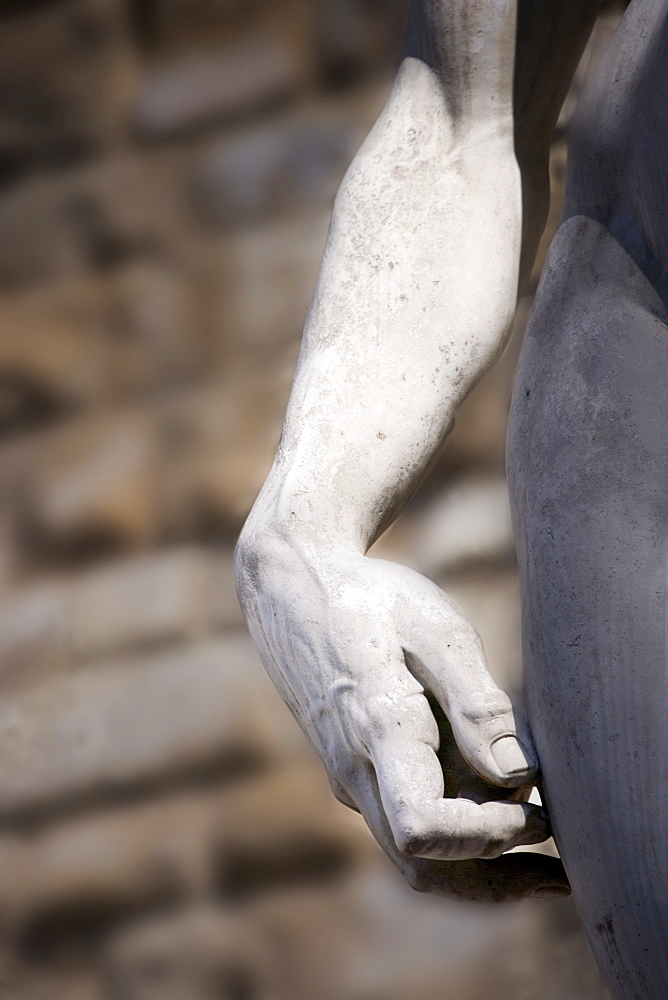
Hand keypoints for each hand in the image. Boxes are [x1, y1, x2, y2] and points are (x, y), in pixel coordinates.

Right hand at [236, 528, 568, 901]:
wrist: (292, 587)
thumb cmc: (373, 599)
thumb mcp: (436, 630)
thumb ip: (477, 704)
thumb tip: (519, 776)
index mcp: (377, 727)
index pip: (422, 828)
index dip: (486, 835)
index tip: (538, 810)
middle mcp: (355, 767)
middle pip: (421, 865)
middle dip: (495, 878)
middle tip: (561, 870)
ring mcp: (348, 775)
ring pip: (410, 855)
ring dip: (477, 866)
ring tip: (543, 850)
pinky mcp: (352, 771)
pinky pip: (401, 824)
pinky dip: (452, 838)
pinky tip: (493, 807)